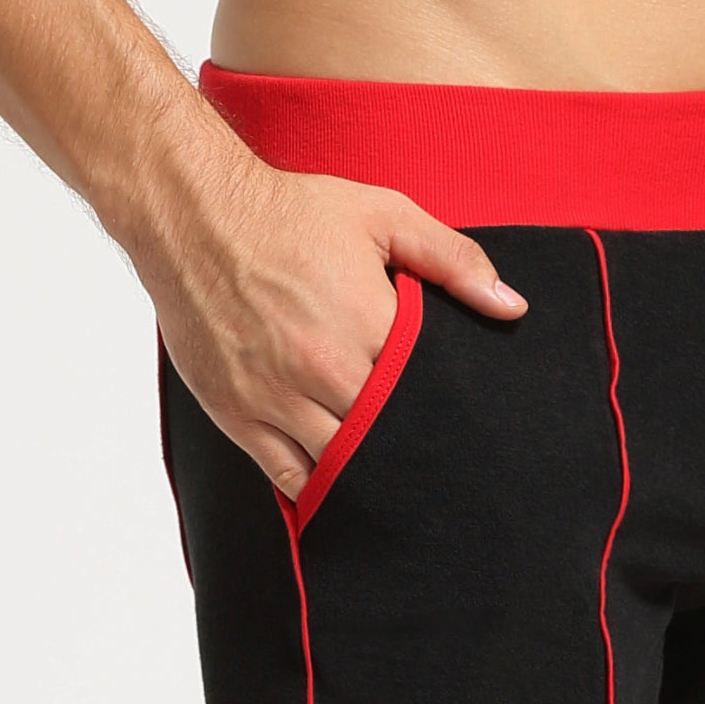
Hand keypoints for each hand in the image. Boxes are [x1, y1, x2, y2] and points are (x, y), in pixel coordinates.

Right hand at [141, 139, 526, 500]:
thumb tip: (511, 306)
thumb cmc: (290, 212)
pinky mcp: (236, 413)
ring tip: (403, 479)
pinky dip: (317, 490)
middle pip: (387, 436)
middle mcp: (320, 368)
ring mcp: (274, 397)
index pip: (427, 392)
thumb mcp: (383, 215)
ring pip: (339, 464)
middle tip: (445, 459)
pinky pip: (285, 476)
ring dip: (371, 472)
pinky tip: (343, 490)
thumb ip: (453, 259)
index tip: (468, 419)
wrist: (193, 214)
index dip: (450, 408)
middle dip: (415, 445)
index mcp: (365, 322)